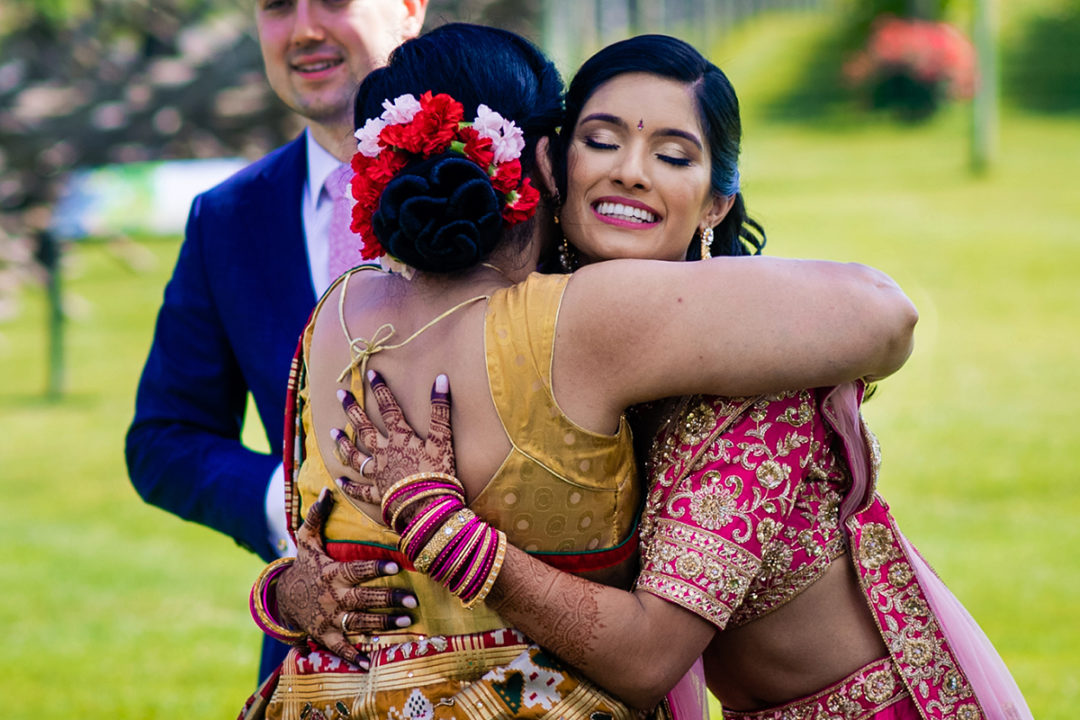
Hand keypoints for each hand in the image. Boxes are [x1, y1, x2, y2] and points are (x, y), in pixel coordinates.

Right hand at [275, 488, 417, 667]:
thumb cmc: (304, 567)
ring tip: (408, 623)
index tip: (396, 566)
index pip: (356, 570)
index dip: (375, 568)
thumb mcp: (307, 542)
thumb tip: (329, 489)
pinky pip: (339, 648)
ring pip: (359, 623)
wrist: (282, 598)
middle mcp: (332, 597)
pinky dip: (352, 657)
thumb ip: (316, 516)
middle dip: (388, 601)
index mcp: (332, 574)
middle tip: (411, 602)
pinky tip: (368, 663)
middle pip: (363, 599)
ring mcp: (329, 618)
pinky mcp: (325, 635)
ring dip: (383, 625)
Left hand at [331, 371, 456, 509]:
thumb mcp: (443, 440)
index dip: (381, 390)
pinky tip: (339, 480)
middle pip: (364, 428)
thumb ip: (441, 410)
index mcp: (400, 438)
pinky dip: (349, 486)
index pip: (388, 409)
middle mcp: (384, 453)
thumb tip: (441, 379)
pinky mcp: (378, 495)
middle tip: (340, 394)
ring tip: (332, 433)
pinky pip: (360, 490)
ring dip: (343, 444)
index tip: (370, 374)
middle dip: (352, 409)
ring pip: (355, 456)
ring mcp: (378, 474)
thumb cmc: (438, 474)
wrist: (428, 508)